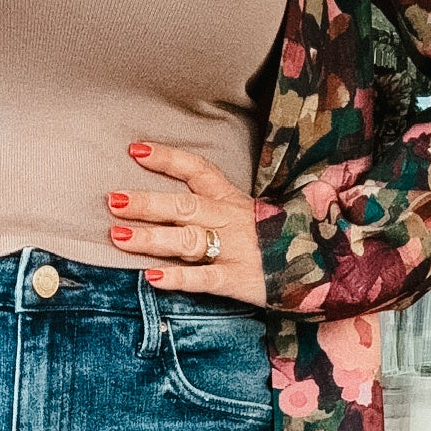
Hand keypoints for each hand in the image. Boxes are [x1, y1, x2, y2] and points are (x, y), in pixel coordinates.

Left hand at [104, 142, 264, 305]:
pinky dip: (178, 278)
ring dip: (151, 238)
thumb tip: (175, 207)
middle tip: (113, 201)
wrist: (318, 267)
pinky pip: (204, 278)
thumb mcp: (252, 214)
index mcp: (231, 199)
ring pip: (186, 240)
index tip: (135, 150)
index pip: (197, 171)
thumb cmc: (278, 240)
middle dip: (146, 203)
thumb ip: (218, 208)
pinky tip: (152, 278)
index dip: (166, 159)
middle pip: (183, 206)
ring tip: (119, 237)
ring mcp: (233, 249)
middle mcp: (229, 219)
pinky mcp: (237, 280)